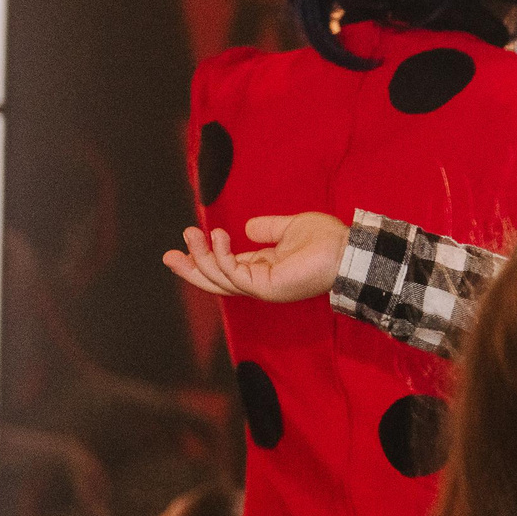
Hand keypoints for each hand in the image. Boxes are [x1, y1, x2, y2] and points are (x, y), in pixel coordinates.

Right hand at [163, 213, 350, 303]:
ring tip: (191, 234)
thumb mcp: (289, 227)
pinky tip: (217, 237)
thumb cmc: (327, 240)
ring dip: (201, 257)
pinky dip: (221, 256)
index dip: (204, 257)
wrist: (348, 249)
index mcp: (263, 269)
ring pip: (219, 279)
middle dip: (190, 268)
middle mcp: (260, 282)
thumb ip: (267, 228)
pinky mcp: (266, 288)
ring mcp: (263, 288)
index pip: (225, 268)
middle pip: (215, 281)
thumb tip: (247, 227)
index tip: (185, 241)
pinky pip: (233, 275)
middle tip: (168, 254)